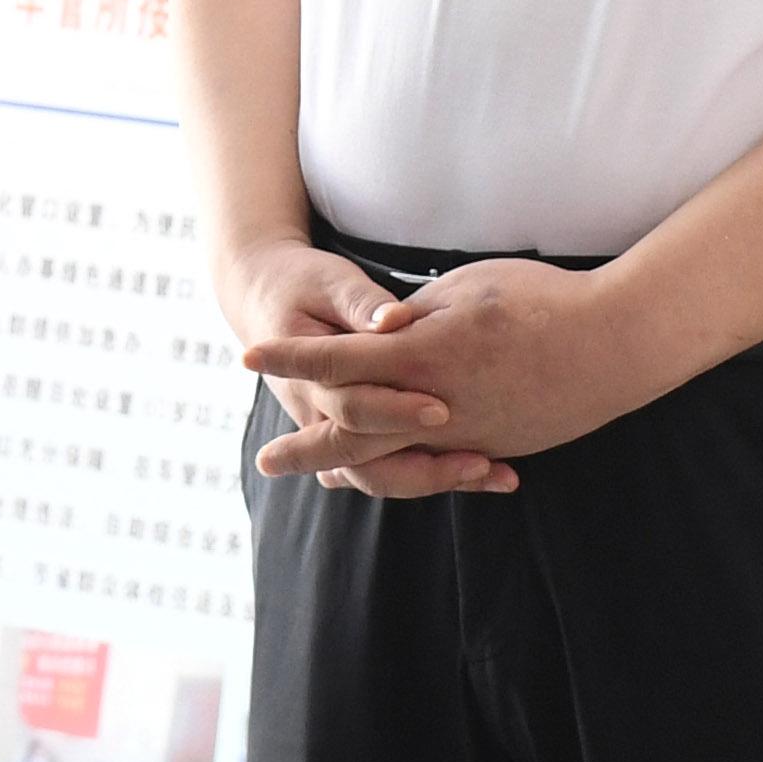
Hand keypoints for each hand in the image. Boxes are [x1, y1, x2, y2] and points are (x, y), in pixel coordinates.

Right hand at [217, 237, 506, 499]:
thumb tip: (396, 319)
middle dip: (428, 467)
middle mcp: (318, 416)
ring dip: (439, 480)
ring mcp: (335, 431)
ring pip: (382, 476)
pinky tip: (490, 473)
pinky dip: (438, 473)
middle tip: (482, 462)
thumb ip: (361, 303)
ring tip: (498, 475)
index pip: (353, 408)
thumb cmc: (302, 283)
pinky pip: (394, 466)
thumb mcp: (328, 281)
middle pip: (368, 463)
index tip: (443, 409)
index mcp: (306, 379)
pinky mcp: (357, 434)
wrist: (265, 298)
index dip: (396, 410)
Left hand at [246, 256, 677, 475]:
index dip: (291, 358)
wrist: (620, 344)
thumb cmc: (543, 300)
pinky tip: (390, 472)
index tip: (248, 356)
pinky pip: (441, 466)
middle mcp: (440, 405)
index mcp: (424, 354)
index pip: (338, 360)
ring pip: (397, 461)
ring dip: (354, 467)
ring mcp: (470, 435)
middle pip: (354, 433)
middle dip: (307, 447)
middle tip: (265, 463)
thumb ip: (418, 316)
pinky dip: (408, 470)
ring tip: (322, 474)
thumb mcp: (468, 289)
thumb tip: (381, 333)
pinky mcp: (499, 447)